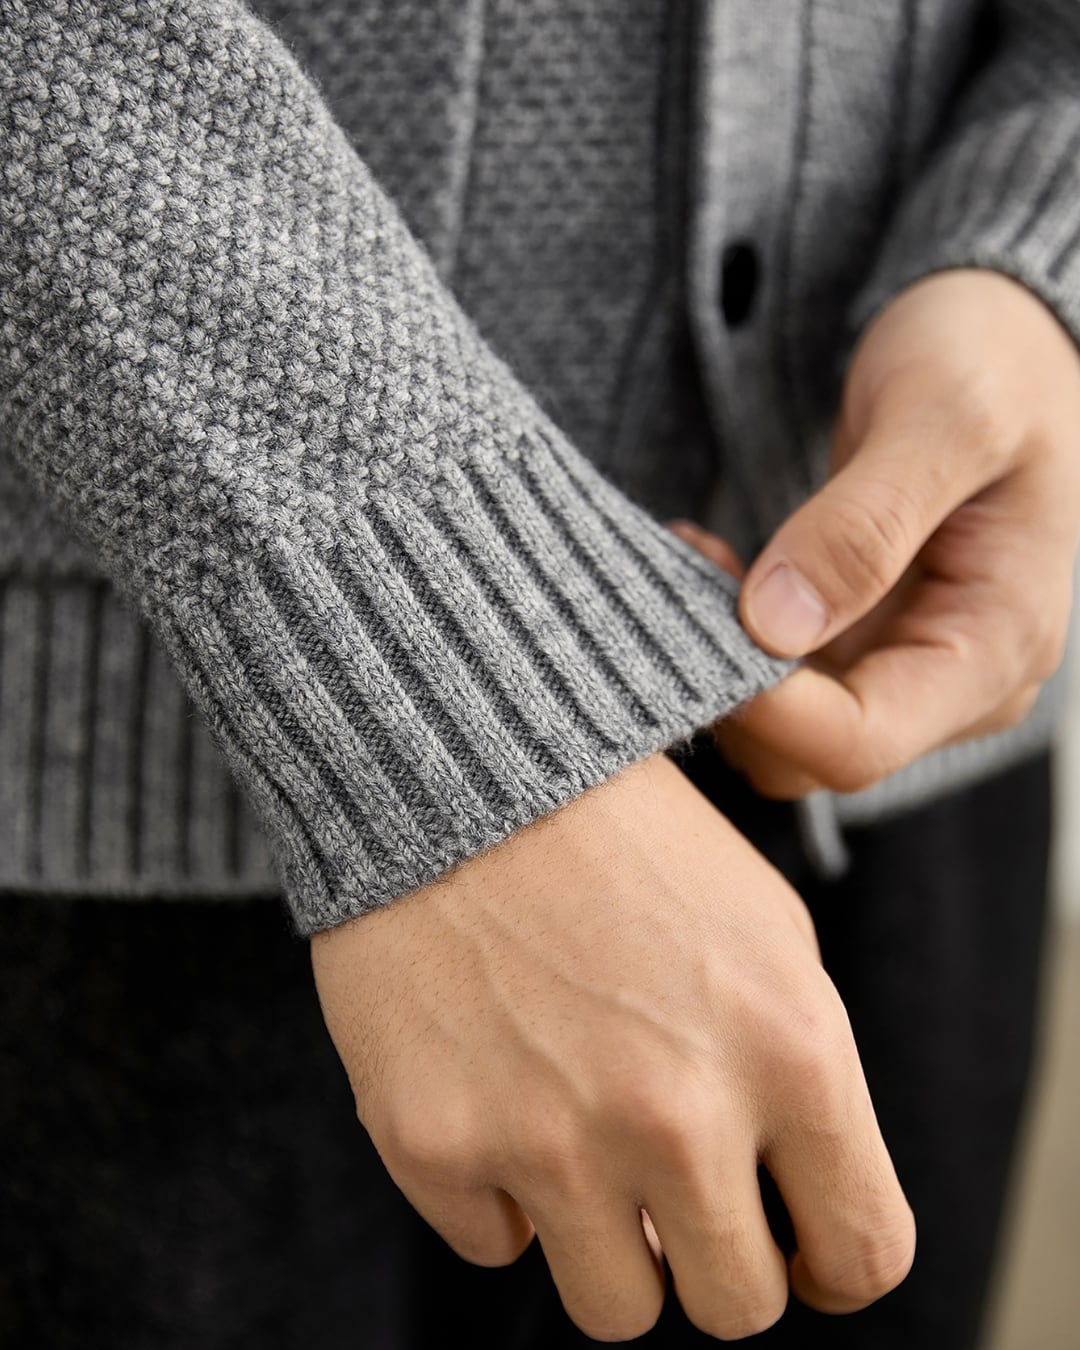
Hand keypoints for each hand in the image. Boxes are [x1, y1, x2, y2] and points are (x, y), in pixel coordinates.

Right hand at [312, 751, 913, 1340]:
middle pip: (737, 1308)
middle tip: (676, 1186)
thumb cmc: (621, 835)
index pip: (863, 1252)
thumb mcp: (764, 928)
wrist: (457, 762)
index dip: (834, 1264)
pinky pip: (495, 1244)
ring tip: (580, 1136)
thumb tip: (784, 1210)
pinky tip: (494, 1087)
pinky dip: (501, 1189)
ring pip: (616, 1309)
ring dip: (609, 1239)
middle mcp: (679, 1114)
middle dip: (716, 1257)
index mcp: (788, 1048)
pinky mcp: (433, 1145)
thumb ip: (801, 1077)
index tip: (799, 1249)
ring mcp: (549, 1140)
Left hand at [672, 268, 1079, 796]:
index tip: (689, 629)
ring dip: (720, 662)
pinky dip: (728, 636)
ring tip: (689, 561)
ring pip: (785, 729)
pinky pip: (782, 681)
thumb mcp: (944, 419)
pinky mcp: (864, 644)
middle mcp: (958, 682)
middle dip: (730, 687)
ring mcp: (908, 667)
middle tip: (674, 587)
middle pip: (813, 756)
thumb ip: (865, 524)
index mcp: (998, 644)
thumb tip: (775, 625)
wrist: (998, 343)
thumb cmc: (991, 361)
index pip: (862, 740)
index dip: (765, 709)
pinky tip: (706, 562)